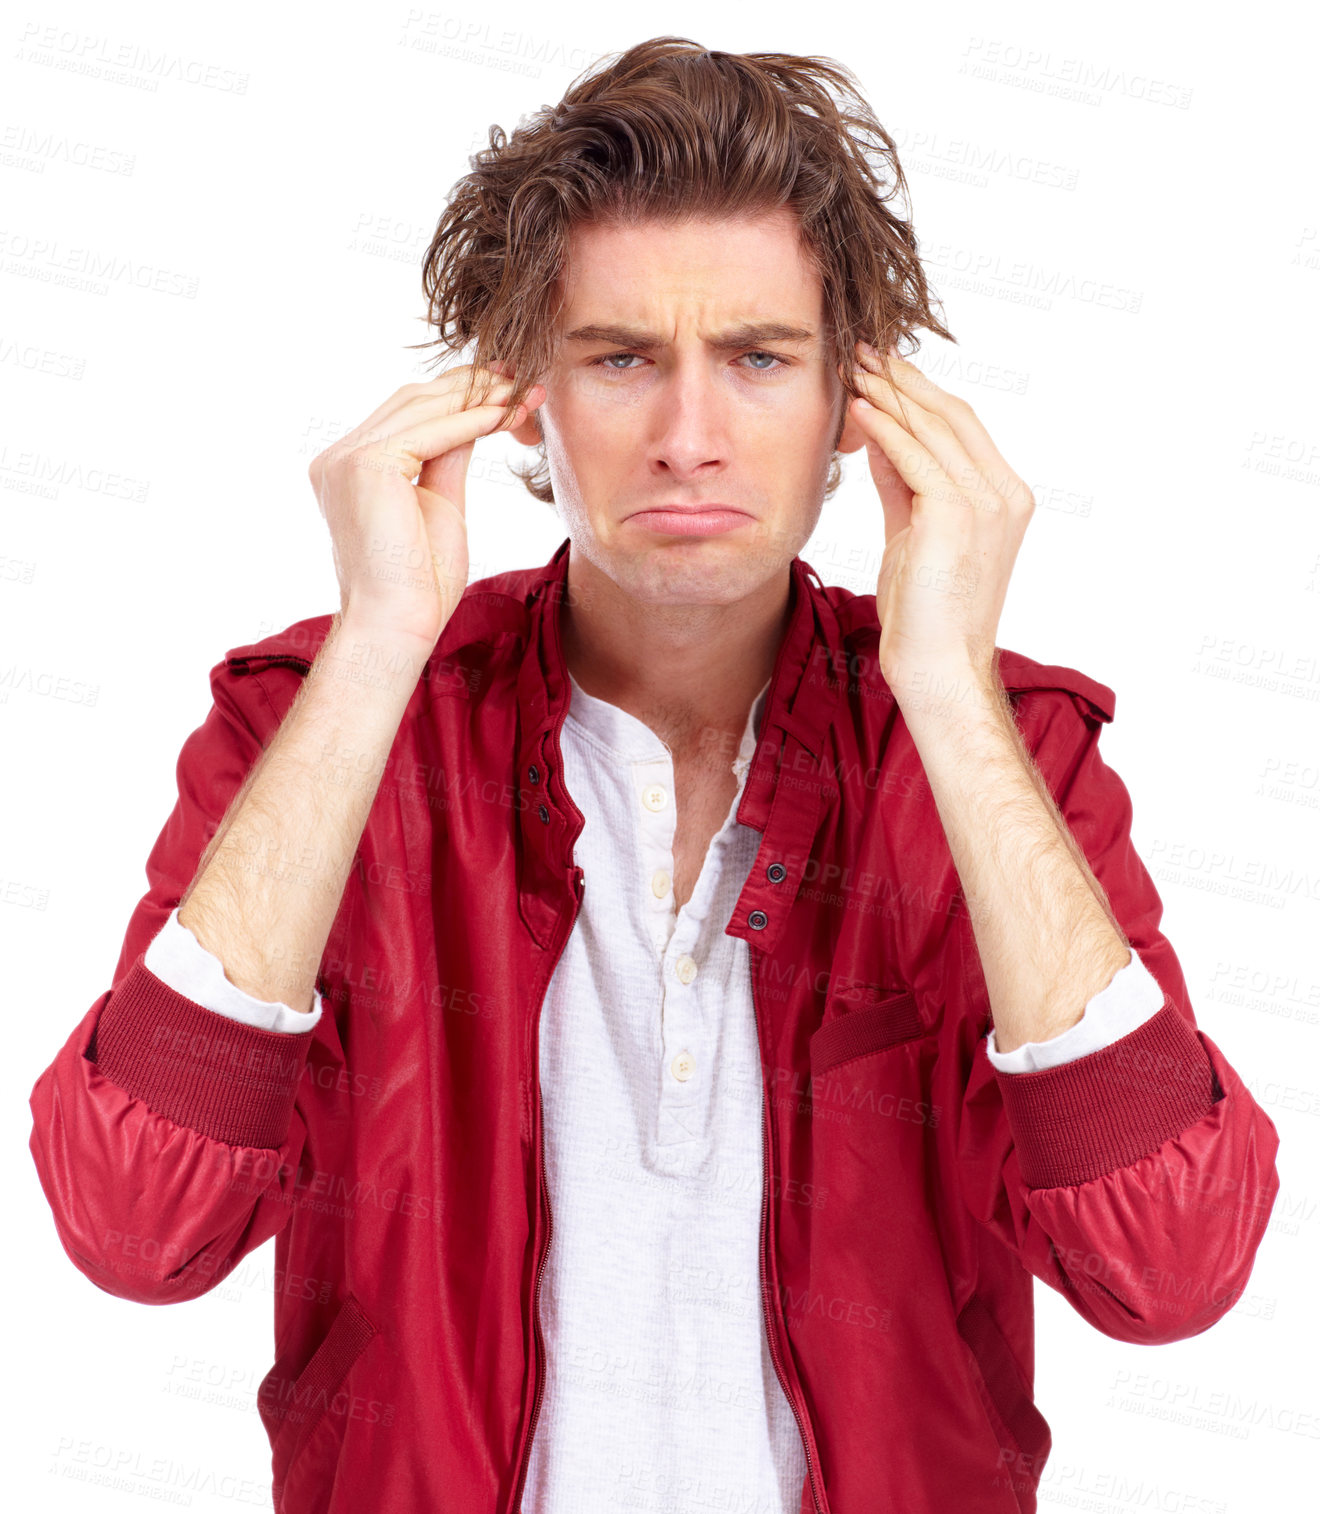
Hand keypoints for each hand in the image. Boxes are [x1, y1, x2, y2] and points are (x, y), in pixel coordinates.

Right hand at [307, 363, 543, 647]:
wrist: (397, 624)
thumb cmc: (420, 584)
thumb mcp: (440, 504)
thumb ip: (448, 457)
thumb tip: (474, 415)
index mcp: (350, 467)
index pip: (408, 415)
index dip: (457, 396)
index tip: (505, 388)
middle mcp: (338, 457)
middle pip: (413, 402)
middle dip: (471, 387)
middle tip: (522, 379)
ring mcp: (346, 459)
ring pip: (422, 408)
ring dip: (478, 398)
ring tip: (524, 393)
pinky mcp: (366, 465)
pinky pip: (430, 432)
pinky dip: (472, 421)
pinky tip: (506, 416)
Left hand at [841, 341, 1034, 711]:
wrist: (939, 666)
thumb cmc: (925, 613)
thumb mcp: (912, 534)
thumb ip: (903, 485)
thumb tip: (878, 436)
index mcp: (1005, 497)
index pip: (962, 427)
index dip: (921, 393)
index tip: (884, 368)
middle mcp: (1003, 494)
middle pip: (952, 416)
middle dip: (905, 380)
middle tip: (866, 350)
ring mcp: (986, 502)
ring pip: (934, 427)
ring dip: (891, 393)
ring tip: (856, 366)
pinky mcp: (955, 513)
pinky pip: (915, 455)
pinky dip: (885, 426)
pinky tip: (860, 407)